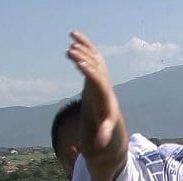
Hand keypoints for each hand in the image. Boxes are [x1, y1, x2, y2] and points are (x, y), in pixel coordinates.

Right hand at [67, 31, 119, 151]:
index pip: (99, 81)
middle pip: (96, 67)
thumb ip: (104, 134)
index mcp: (105, 94)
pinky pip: (90, 54)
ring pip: (93, 57)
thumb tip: (101, 145)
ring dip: (83, 48)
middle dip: (85, 58)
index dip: (90, 72)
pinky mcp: (95, 70)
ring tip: (72, 40)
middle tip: (72, 50)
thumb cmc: (106, 122)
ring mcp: (100, 74)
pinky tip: (73, 34)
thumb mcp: (106, 128)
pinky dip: (83, 43)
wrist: (110, 112)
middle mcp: (104, 81)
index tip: (80, 63)